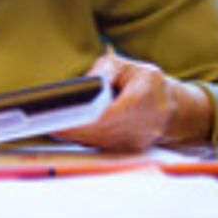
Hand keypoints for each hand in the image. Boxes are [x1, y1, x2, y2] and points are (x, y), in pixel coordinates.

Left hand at [56, 54, 212, 151]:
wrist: (174, 109)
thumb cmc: (147, 83)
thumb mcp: (128, 67)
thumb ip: (106, 70)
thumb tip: (87, 80)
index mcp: (141, 101)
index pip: (106, 114)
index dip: (82, 118)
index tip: (60, 116)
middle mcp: (139, 127)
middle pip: (98, 132)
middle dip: (70, 128)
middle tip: (43, 121)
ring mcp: (134, 143)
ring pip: (97, 142)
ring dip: (71, 135)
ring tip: (47, 124)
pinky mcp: (127, 150)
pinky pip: (100, 146)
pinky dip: (80, 139)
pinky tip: (62, 131)